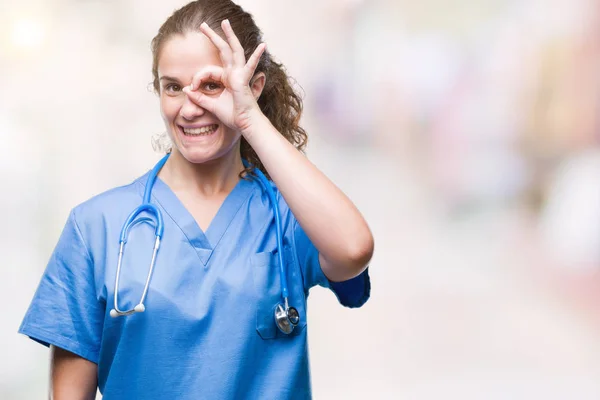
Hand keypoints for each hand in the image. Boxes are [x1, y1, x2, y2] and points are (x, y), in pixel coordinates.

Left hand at [182, 19, 266, 133]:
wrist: (244, 124)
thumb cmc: (233, 116)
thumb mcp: (211, 105)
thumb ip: (198, 97)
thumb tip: (185, 89)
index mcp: (227, 78)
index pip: (208, 71)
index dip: (197, 78)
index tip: (192, 88)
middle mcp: (234, 73)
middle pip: (222, 50)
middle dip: (213, 37)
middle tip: (203, 25)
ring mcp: (239, 74)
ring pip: (233, 50)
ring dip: (229, 35)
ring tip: (225, 22)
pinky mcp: (243, 79)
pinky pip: (249, 66)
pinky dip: (256, 56)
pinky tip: (262, 46)